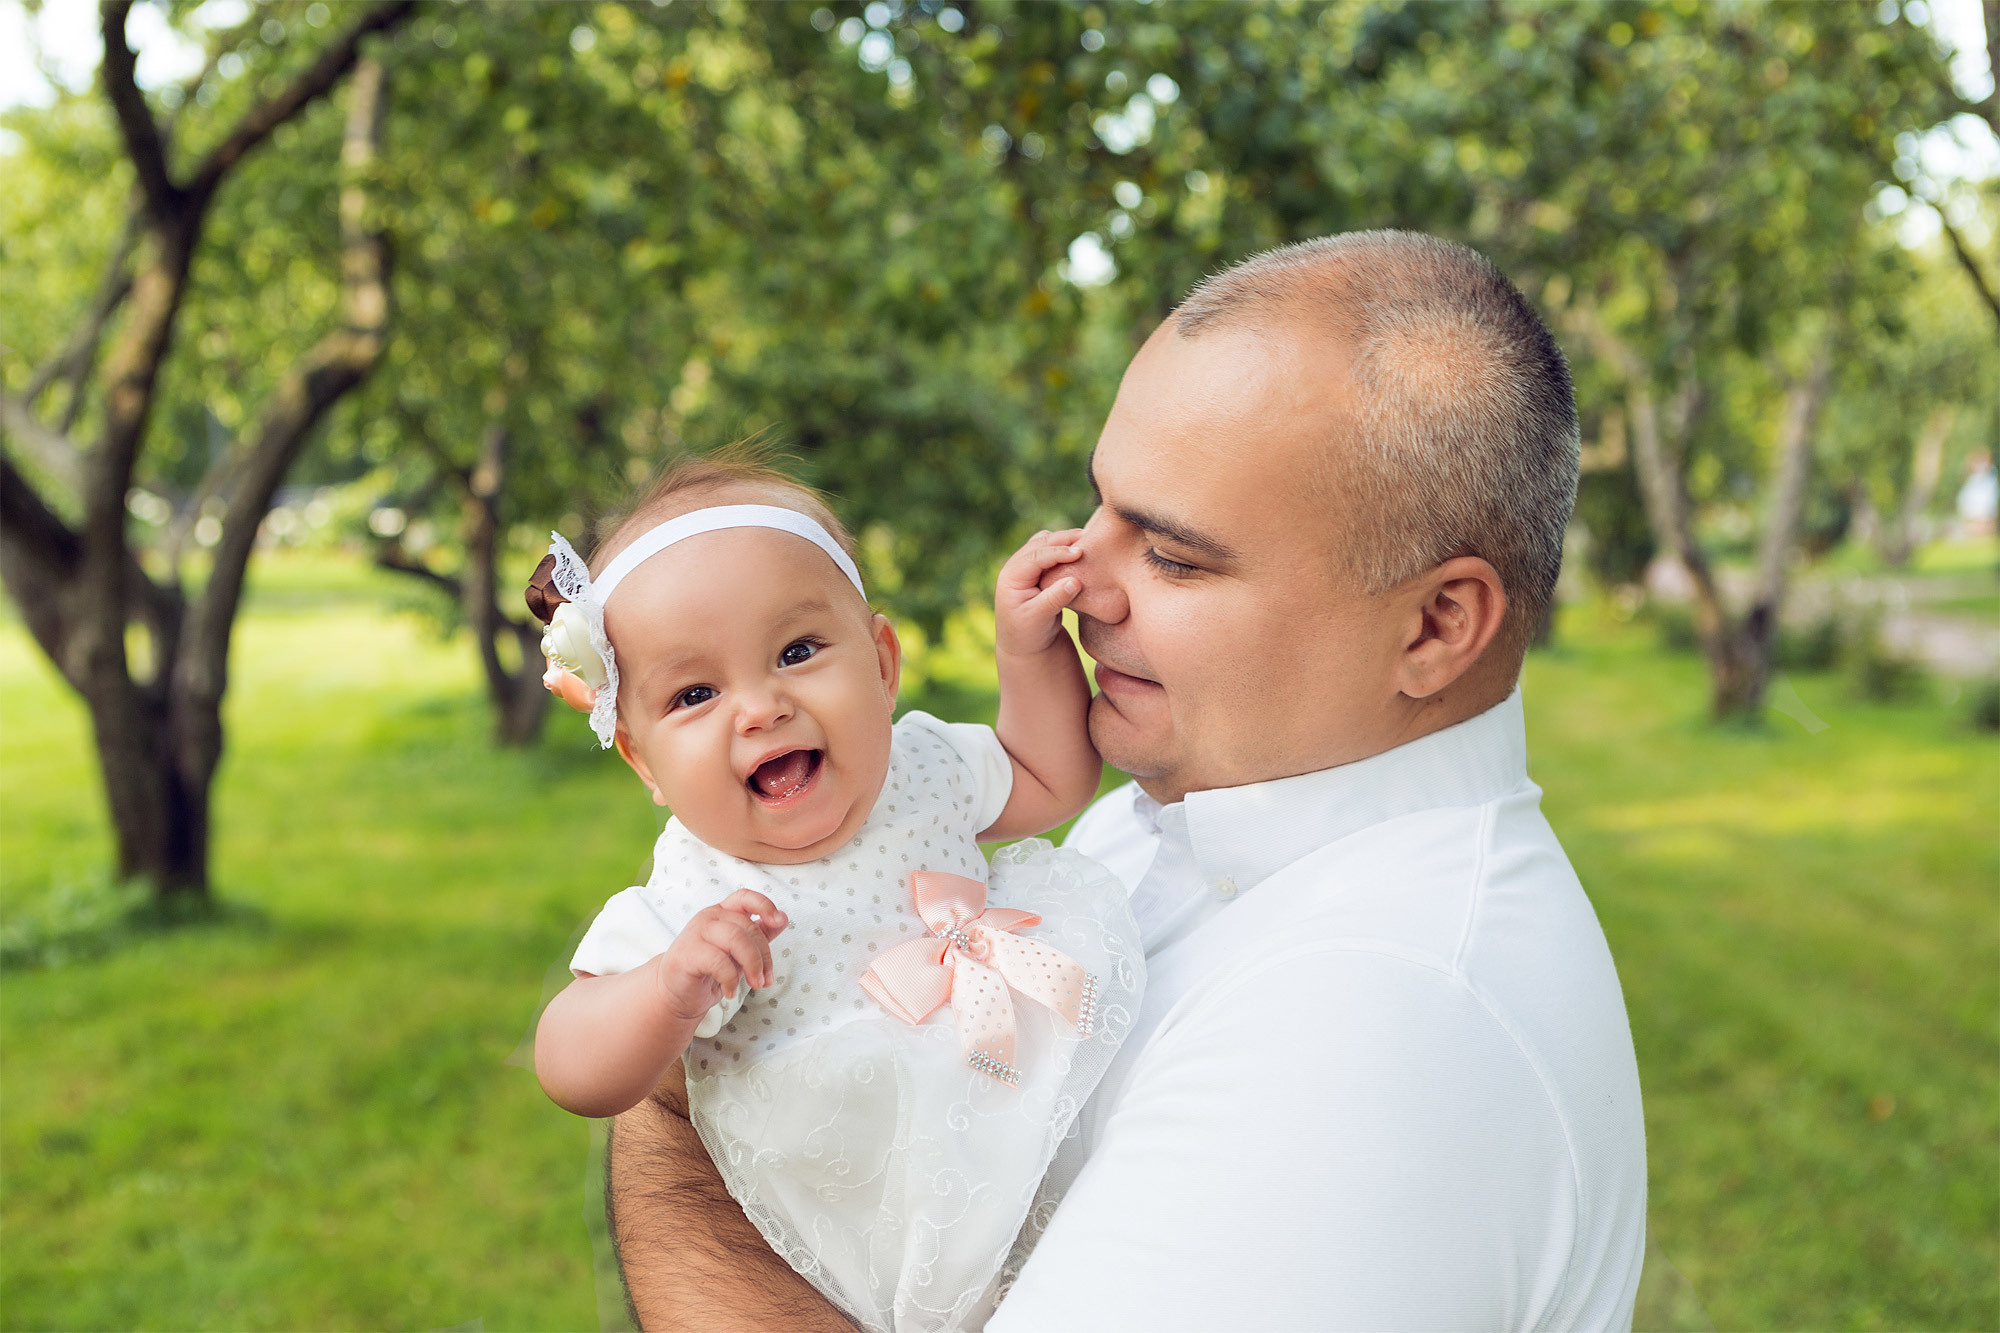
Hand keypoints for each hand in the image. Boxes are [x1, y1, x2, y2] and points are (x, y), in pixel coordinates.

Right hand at [653, 890, 786, 1026]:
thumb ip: (759, 934)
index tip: (778, 920)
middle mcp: (709, 918)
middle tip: (765, 980)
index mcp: (723, 913)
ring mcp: (696, 933)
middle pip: (748, 926)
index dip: (765, 904)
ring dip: (752, 965)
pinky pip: (718, 961)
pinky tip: (730, 992)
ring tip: (755, 985)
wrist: (676, 994)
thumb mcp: (739, 952)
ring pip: (736, 939)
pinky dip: (731, 980)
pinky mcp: (688, 954)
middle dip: (764, 956)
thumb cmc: (709, 970)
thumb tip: (783, 918)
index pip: (745, 897)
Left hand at [996, 528, 1084, 656]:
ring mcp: (1026, 566)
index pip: (1036, 556)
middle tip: (1090, 536)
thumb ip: (1055, 599)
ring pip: (1047, 543)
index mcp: (1011, 577)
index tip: (1080, 552)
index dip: (1058, 551)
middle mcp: (1016, 566)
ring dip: (1066, 540)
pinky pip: (1053, 552)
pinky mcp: (1038, 570)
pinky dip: (1066, 549)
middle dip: (1064, 538)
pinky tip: (1084, 552)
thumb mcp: (1039, 619)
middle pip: (1041, 542)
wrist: (1025, 644)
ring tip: (1089, 540)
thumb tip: (1074, 582)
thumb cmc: (1029, 634)